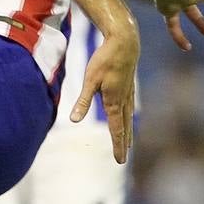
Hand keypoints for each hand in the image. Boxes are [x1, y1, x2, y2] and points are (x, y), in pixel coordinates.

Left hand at [71, 29, 137, 162]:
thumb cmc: (105, 60)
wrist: (125, 42)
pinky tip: (128, 117)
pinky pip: (130, 107)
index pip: (116, 130)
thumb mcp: (90, 80)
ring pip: (128, 117)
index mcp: (114, 102)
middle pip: (124, 127)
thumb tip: (74, 120)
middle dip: (123, 143)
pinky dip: (129, 118)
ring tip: (129, 144)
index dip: (117, 146)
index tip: (120, 161)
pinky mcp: (129, 85)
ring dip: (128, 132)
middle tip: (124, 159)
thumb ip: (83, 101)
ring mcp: (128, 93)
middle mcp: (123, 101)